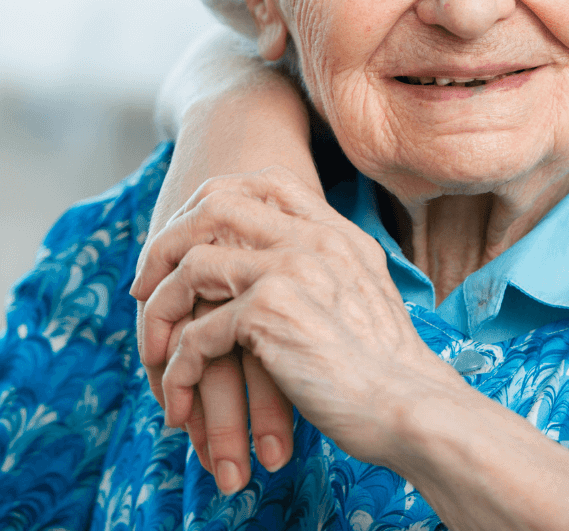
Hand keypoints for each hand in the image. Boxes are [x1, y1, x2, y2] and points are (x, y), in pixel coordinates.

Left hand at [134, 168, 460, 477]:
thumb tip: (285, 273)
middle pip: (215, 206)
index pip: (269, 180)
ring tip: (157, 353)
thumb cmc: (388, 364)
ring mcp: (292, 270)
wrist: (409, 402)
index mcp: (339, 233)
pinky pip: (195, 333)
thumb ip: (331, 269)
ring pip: (191, 268)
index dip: (214, 200)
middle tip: (147, 288)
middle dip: (166, 246)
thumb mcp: (366, 294)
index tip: (189, 242)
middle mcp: (315, 240)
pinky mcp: (271, 314)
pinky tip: (182, 395)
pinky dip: (177, 369)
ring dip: (160, 314)